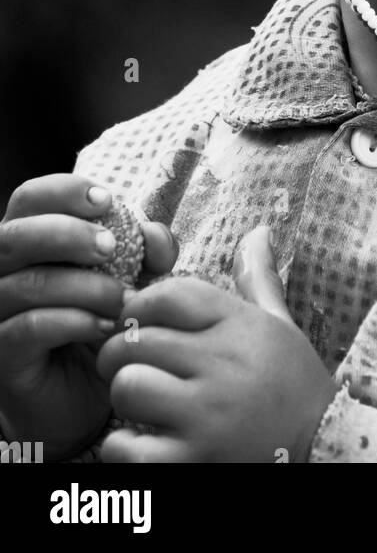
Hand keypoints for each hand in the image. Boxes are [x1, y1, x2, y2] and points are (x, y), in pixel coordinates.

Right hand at [0, 174, 176, 460]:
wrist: (89, 392)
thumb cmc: (106, 320)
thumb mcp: (135, 278)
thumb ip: (147, 251)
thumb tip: (154, 234)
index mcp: (31, 239)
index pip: (30, 198)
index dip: (64, 191)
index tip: (107, 200)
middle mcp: (4, 271)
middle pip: (17, 234)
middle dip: (68, 234)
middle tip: (109, 247)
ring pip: (27, 283)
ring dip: (83, 285)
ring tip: (120, 297)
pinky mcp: (4, 352)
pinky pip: (31, 327)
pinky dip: (74, 320)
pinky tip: (105, 325)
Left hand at [97, 226, 338, 462]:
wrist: (323, 444)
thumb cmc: (294, 383)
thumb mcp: (280, 325)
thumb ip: (258, 279)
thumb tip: (259, 230)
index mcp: (239, 325)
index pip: (170, 295)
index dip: (139, 304)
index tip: (133, 320)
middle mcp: (223, 363)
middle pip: (137, 341)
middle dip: (119, 353)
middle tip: (126, 365)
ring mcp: (208, 415)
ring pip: (127, 388)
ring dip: (123, 399)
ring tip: (138, 404)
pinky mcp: (194, 460)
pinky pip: (126, 447)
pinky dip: (122, 448)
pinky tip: (141, 443)